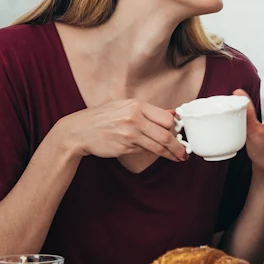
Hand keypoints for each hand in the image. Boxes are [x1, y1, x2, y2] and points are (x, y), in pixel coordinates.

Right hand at [54, 99, 186, 161]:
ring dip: (170, 154)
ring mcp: (129, 133)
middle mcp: (134, 118)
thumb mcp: (124, 106)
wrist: (79, 130)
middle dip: (178, 145)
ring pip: (157, 146)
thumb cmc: (102, 118)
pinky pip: (144, 151)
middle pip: (165, 134)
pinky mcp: (124, 147)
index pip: (166, 118)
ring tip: (179, 157)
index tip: (181, 133)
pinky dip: (154, 154)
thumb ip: (148, 111)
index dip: (176, 127)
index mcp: (136, 105)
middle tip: (184, 151)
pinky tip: (162, 156)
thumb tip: (172, 113)